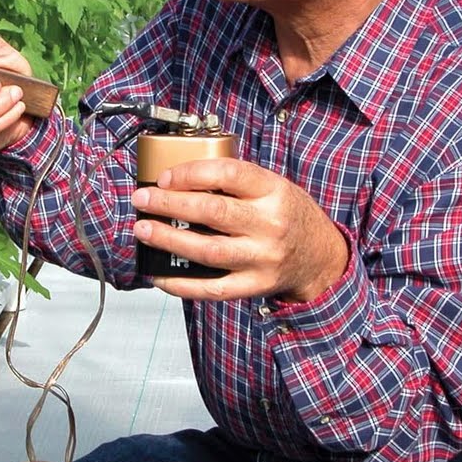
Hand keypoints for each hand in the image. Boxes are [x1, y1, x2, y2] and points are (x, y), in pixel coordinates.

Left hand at [131, 158, 349, 303]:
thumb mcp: (273, 186)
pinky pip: (213, 289)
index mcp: (273, 191)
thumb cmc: (287, 214)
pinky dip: (181, 284)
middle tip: (142, 199)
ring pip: (208, 250)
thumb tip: (178, 180)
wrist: (320, 256)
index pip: (228, 174)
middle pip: (212, 211)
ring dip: (169, 239)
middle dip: (169, 204)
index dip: (191, 173)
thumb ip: (235, 182)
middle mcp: (270, 224)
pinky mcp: (255, 285)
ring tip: (143, 230)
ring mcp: (263, 258)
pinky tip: (158, 275)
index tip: (165, 177)